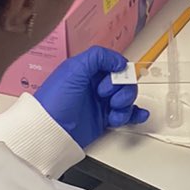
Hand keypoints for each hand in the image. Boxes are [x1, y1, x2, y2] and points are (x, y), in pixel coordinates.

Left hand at [33, 46, 148, 148]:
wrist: (50, 131)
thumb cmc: (54, 102)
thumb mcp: (73, 70)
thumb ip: (97, 57)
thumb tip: (119, 60)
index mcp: (88, 71)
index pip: (114, 64)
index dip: (119, 71)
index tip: (114, 77)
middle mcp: (95, 85)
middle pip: (124, 82)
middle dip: (122, 89)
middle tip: (107, 97)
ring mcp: (101, 103)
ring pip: (127, 98)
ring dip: (126, 104)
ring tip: (114, 112)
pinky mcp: (104, 119)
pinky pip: (126, 114)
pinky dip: (135, 114)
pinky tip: (138, 115)